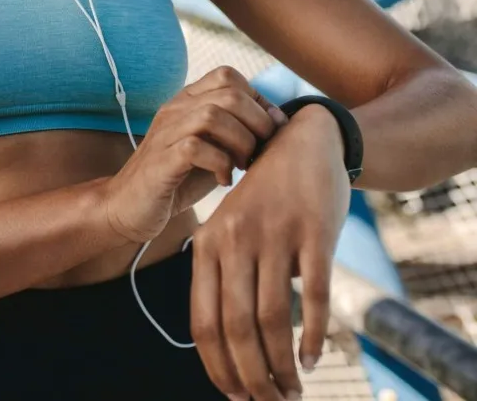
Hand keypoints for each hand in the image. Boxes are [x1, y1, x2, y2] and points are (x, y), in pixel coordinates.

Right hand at [103, 66, 286, 243]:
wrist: (130, 207)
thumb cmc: (178, 178)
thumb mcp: (211, 147)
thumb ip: (236, 130)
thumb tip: (280, 122)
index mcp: (187, 101)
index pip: (228, 75)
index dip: (258, 100)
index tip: (268, 131)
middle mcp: (174, 110)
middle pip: (228, 93)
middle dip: (257, 123)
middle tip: (260, 151)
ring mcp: (164, 134)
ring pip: (212, 116)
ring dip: (240, 142)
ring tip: (242, 165)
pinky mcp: (159, 161)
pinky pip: (195, 148)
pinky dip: (220, 165)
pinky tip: (224, 181)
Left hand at [190, 104, 350, 400]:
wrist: (302, 142)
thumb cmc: (265, 198)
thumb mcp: (231, 229)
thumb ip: (223, 276)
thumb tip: (225, 344)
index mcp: (206, 244)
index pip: (203, 322)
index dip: (218, 366)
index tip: (233, 395)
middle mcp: (234, 241)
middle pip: (238, 328)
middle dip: (253, 376)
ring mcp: (274, 236)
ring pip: (273, 319)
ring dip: (282, 365)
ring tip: (294, 389)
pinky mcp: (313, 233)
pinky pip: (312, 294)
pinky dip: (313, 334)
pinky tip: (313, 357)